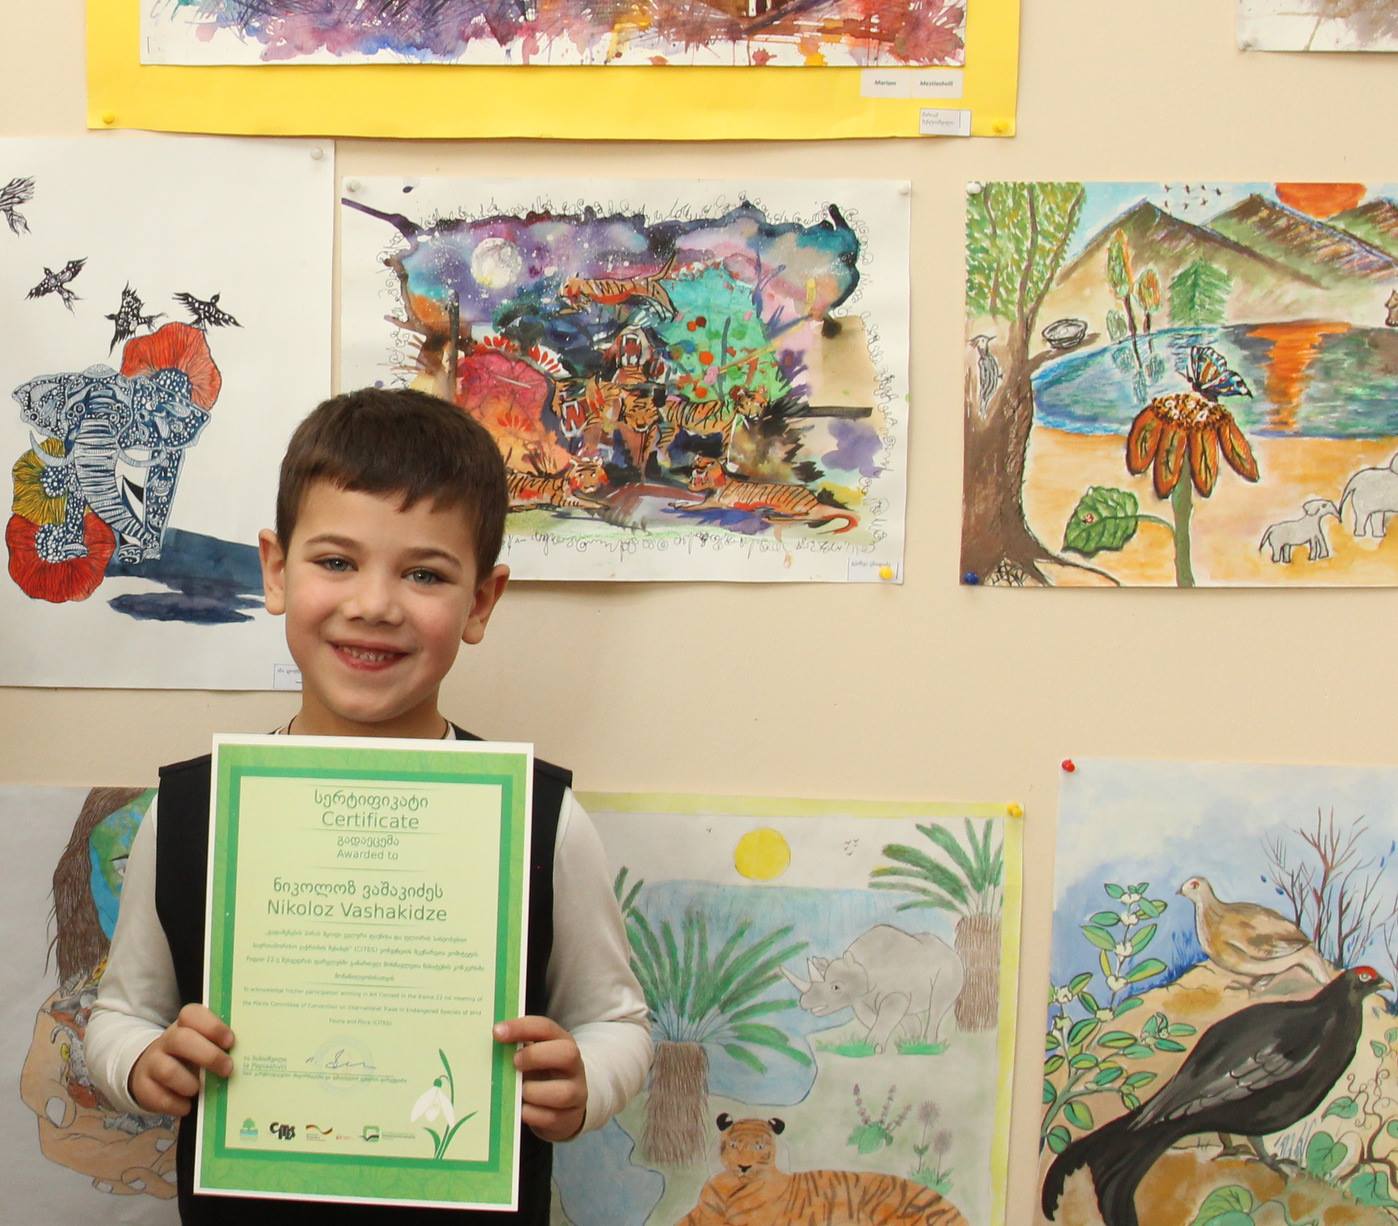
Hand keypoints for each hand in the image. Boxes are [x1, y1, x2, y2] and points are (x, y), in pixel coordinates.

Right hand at [129, 1003, 234, 1116]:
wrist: (152, 1072)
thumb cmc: (190, 1056)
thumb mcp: (204, 1045)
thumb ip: (221, 1045)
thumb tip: (251, 1055)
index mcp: (185, 1025)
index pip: (192, 1014)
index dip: (212, 1026)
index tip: (230, 1041)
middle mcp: (166, 1041)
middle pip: (181, 1040)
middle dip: (208, 1055)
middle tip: (227, 1069)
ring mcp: (152, 1063)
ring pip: (167, 1070)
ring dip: (188, 1083)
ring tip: (200, 1090)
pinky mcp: (142, 1086)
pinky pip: (156, 1096)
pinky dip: (175, 1104)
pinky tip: (186, 1107)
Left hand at [493, 1016, 586, 1141]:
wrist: (563, 1104)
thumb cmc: (541, 1073)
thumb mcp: (534, 1055)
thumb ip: (517, 1047)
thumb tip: (490, 1042)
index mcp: (562, 1042)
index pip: (545, 1028)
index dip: (521, 1028)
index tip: (497, 1032)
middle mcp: (574, 1066)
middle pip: (567, 1054)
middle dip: (536, 1056)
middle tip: (514, 1062)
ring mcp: (575, 1093)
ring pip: (563, 1092)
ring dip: (534, 1091)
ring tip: (519, 1092)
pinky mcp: (569, 1117)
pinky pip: (551, 1118)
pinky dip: (532, 1114)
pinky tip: (521, 1110)